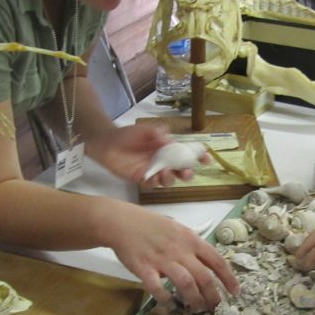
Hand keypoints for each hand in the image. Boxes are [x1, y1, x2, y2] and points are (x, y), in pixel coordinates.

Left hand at [86, 122, 208, 187]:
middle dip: (187, 173)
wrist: (107, 142)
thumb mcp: (146, 129)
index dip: (199, 157)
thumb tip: (170, 138)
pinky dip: (155, 182)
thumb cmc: (128, 134)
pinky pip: (152, 184)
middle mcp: (164, 161)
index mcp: (169, 148)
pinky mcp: (142, 179)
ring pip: (169, 180)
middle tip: (186, 172)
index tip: (207, 159)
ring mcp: (154, 171)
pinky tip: (153, 177)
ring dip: (171, 178)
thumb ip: (158, 133)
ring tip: (165, 172)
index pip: (188, 153)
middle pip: (182, 170)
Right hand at [106, 204, 238, 311]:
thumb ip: (192, 245)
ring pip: (186, 283)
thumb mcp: (178, 229)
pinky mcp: (144, 268)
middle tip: (216, 308)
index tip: (235, 292)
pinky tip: (169, 304)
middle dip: (213, 296)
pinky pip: (157, 288)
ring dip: (194, 300)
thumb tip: (206, 262)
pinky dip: (165, 299)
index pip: (217, 261)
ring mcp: (162, 260)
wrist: (123, 222)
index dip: (229, 278)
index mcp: (191, 240)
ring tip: (196, 309)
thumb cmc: (152, 226)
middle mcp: (180, 250)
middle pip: (204, 277)